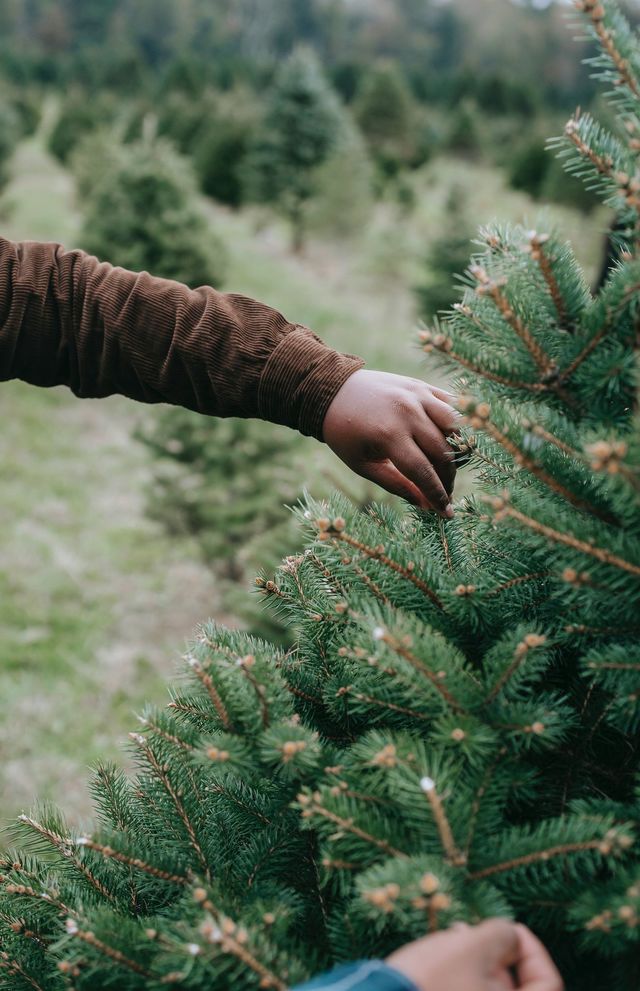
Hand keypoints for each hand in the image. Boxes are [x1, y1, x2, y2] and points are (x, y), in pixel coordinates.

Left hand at [322, 370, 458, 516]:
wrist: (333, 392)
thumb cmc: (345, 434)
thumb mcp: (363, 465)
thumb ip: (396, 485)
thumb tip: (427, 506)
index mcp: (388, 435)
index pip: (423, 472)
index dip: (437, 495)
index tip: (446, 512)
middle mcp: (407, 413)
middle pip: (443, 453)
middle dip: (448, 479)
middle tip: (446, 493)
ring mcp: (417, 396)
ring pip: (455, 427)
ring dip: (457, 451)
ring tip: (448, 467)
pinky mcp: (422, 385)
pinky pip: (451, 406)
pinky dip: (457, 424)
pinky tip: (451, 441)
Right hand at [386, 920, 562, 990]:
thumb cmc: (432, 981)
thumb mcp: (472, 946)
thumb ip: (501, 934)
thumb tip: (509, 936)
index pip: (548, 983)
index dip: (534, 949)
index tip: (513, 928)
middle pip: (515, 989)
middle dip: (499, 957)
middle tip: (475, 934)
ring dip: (477, 967)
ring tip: (453, 942)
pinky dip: (461, 981)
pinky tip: (441, 962)